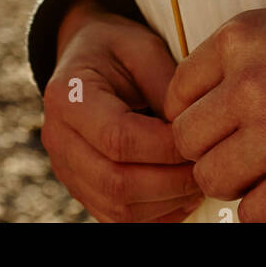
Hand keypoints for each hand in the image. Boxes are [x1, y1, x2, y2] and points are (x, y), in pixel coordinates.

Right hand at [41, 0, 203, 222]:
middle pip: (115, 183)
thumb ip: (167, 86)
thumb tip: (194, 132)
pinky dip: (154, 215)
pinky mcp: (80, 188)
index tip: (199, 140)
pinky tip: (180, 195)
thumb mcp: (143, 47)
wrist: (85, 55)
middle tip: (206, 168)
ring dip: (166, 204)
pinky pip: (117, 219)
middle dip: (170, 183)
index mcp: (68, 95)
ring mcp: (66, 169)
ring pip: (117, 210)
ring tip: (197, 181)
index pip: (118, 138)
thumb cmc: (118, 47)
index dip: (165, 148)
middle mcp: (58, 138)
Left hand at [164, 0, 265, 222]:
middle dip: (209, 150)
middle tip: (240, 151)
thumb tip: (197, 107)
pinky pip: (253, 215)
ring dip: (235, 182)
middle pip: (186, 140)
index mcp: (239, 39)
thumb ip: (234, 61)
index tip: (217, 125)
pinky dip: (264, 211)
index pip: (176, 93)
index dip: (193, 116)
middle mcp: (250, 83)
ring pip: (212, 179)